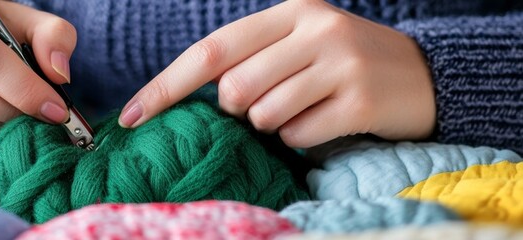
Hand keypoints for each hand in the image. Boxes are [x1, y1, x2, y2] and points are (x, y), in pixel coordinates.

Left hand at [118, 0, 434, 147]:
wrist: (427, 75)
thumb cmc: (344, 63)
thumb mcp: (300, 42)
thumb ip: (251, 58)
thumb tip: (193, 95)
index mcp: (291, 11)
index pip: (212, 51)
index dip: (167, 85)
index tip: (132, 115)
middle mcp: (314, 28)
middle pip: (235, 89)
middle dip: (241, 109)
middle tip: (274, 101)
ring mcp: (340, 62)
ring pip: (263, 115)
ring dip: (274, 124)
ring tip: (307, 107)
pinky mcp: (361, 99)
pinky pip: (298, 135)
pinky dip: (302, 137)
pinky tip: (328, 119)